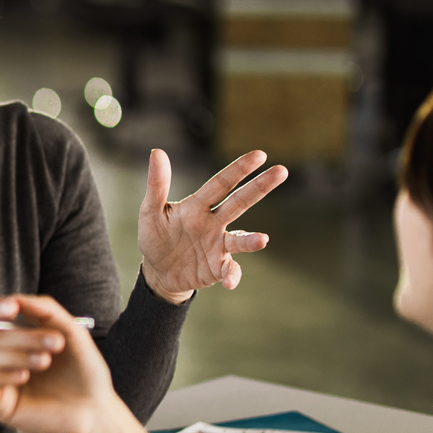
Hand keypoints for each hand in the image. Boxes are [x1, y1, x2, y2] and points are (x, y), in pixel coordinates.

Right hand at [0, 294, 123, 432]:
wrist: (95, 413)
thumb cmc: (85, 374)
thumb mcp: (72, 333)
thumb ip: (45, 311)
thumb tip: (14, 299)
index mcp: (21, 336)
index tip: (11, 308)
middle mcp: (7, 356)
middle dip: (24, 337)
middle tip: (56, 344)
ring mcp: (0, 380)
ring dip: (15, 355)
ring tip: (46, 361)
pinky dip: (2, 375)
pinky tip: (25, 377)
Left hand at [137, 149, 286, 300]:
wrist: (158, 270)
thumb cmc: (157, 236)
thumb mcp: (151, 211)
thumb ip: (157, 184)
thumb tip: (157, 151)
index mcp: (198, 206)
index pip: (221, 183)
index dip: (238, 169)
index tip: (260, 155)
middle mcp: (214, 222)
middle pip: (239, 202)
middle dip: (259, 187)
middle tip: (282, 170)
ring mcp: (218, 245)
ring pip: (239, 240)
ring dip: (250, 241)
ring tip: (262, 240)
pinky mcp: (217, 267)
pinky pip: (229, 270)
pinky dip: (232, 275)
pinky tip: (230, 282)